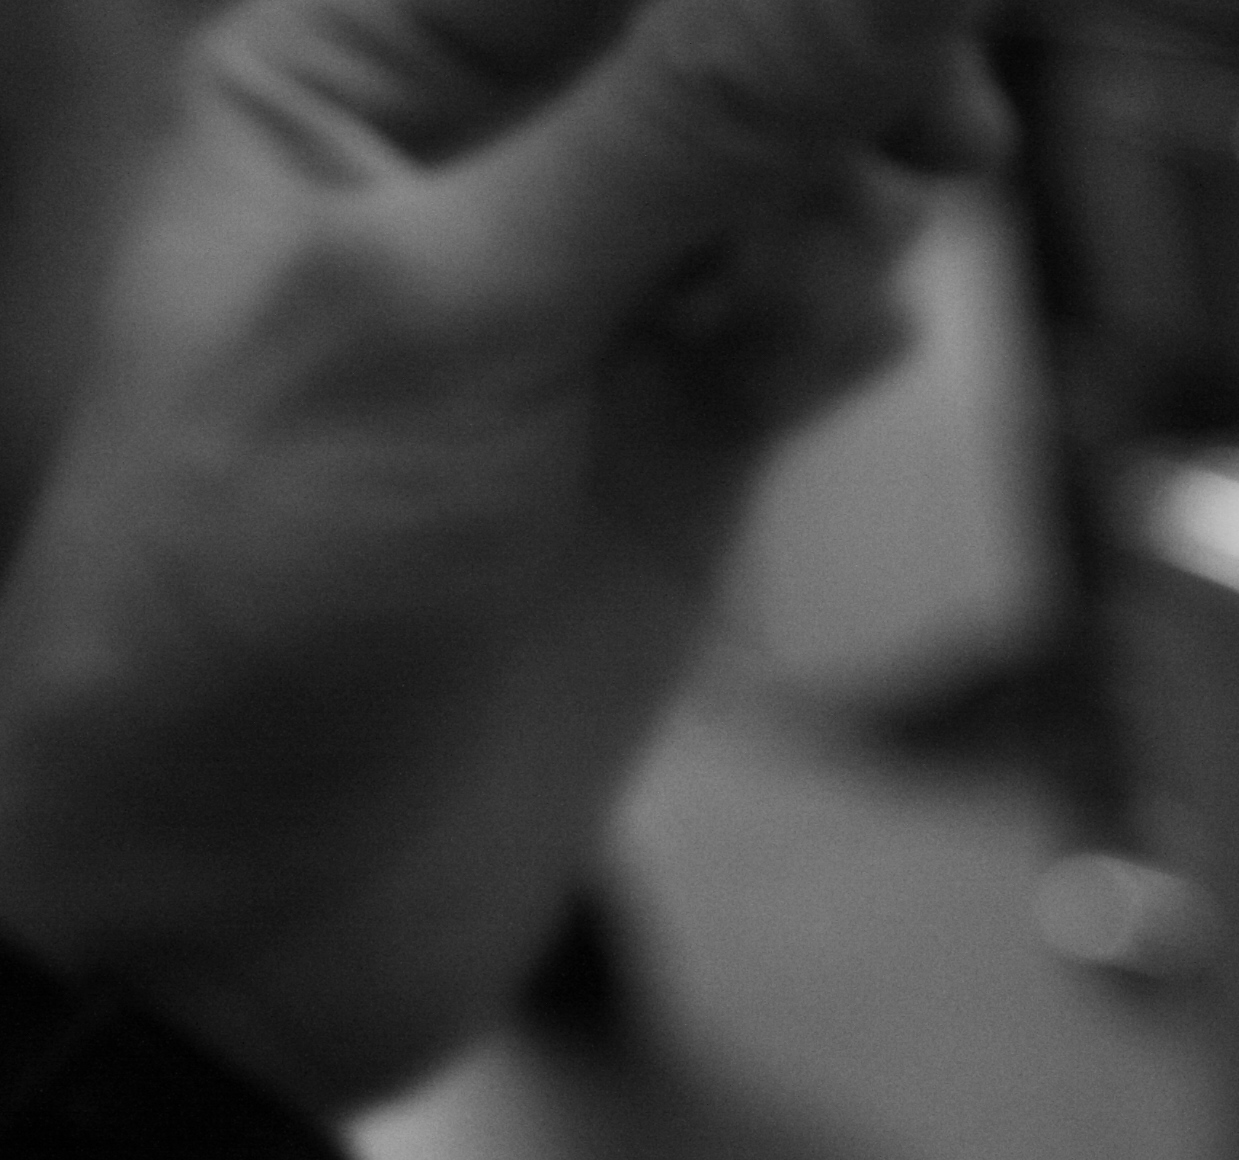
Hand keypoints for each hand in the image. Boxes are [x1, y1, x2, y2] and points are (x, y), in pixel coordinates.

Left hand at [0, 0, 1004, 1112]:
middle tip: (929, 145)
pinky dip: (848, 324)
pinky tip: (826, 367)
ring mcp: (598, 314)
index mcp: (359, 71)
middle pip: (734, 38)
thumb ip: (701, 117)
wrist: (243, 924)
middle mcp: (487, 170)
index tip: (920, 25)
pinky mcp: (679, 445)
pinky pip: (820, 314)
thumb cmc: (245, 605)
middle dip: (836, 76)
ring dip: (840, 215)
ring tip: (773, 331)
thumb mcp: (464, 315)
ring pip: (803, 164)